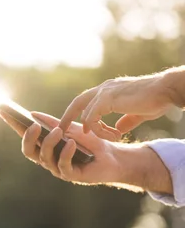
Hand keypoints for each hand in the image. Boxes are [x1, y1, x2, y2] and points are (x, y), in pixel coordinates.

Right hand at [0, 110, 124, 185]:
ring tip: (59, 132)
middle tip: (34, 126)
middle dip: (28, 139)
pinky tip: (70, 144)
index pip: (26, 136)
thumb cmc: (91, 143)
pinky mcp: (71, 175)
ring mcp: (58, 168)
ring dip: (50, 144)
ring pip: (44, 158)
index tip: (4, 111)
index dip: (14, 125)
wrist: (112, 156)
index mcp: (46, 147)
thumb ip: (54, 123)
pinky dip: (65, 154)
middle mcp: (48, 159)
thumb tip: (33, 114)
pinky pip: (62, 166)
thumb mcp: (71, 127)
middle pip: (29, 152)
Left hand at [59, 72, 175, 137]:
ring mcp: (105, 92)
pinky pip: (93, 120)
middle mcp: (104, 88)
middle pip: (78, 102)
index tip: (77, 128)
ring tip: (113, 138)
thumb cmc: (156, 100)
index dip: (79, 113)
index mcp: (109, 90)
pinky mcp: (107, 99)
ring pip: (87, 116)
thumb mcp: (137, 114)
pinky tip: (116, 136)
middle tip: (61, 132)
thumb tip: (118, 128)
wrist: (166, 91)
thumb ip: (125, 121)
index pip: (87, 100)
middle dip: (68, 118)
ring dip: (97, 132)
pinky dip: (101, 132)